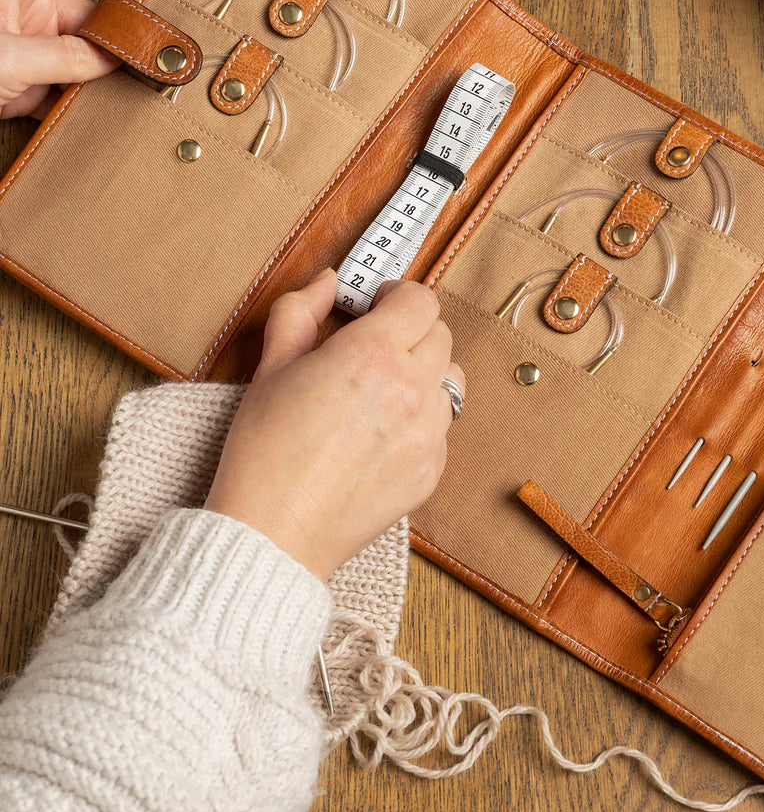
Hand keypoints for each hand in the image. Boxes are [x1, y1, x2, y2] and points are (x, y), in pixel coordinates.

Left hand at [0, 0, 140, 120]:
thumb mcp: (8, 56)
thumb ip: (65, 57)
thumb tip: (110, 61)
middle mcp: (23, 9)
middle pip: (88, 12)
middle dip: (113, 37)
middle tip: (138, 60)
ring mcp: (25, 48)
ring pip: (80, 56)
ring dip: (99, 77)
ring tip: (116, 93)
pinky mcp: (22, 85)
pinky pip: (62, 90)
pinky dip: (77, 103)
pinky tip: (86, 114)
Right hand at [204, 269, 463, 579]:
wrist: (274, 530)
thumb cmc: (265, 450)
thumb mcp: (271, 366)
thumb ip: (301, 310)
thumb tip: (328, 281)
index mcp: (373, 353)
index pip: (420, 301)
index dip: (399, 296)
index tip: (379, 304)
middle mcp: (412, 389)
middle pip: (442, 335)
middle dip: (412, 330)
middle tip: (377, 345)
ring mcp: (428, 433)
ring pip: (450, 381)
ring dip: (424, 374)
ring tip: (382, 390)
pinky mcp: (432, 470)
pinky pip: (442, 428)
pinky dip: (421, 420)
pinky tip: (381, 433)